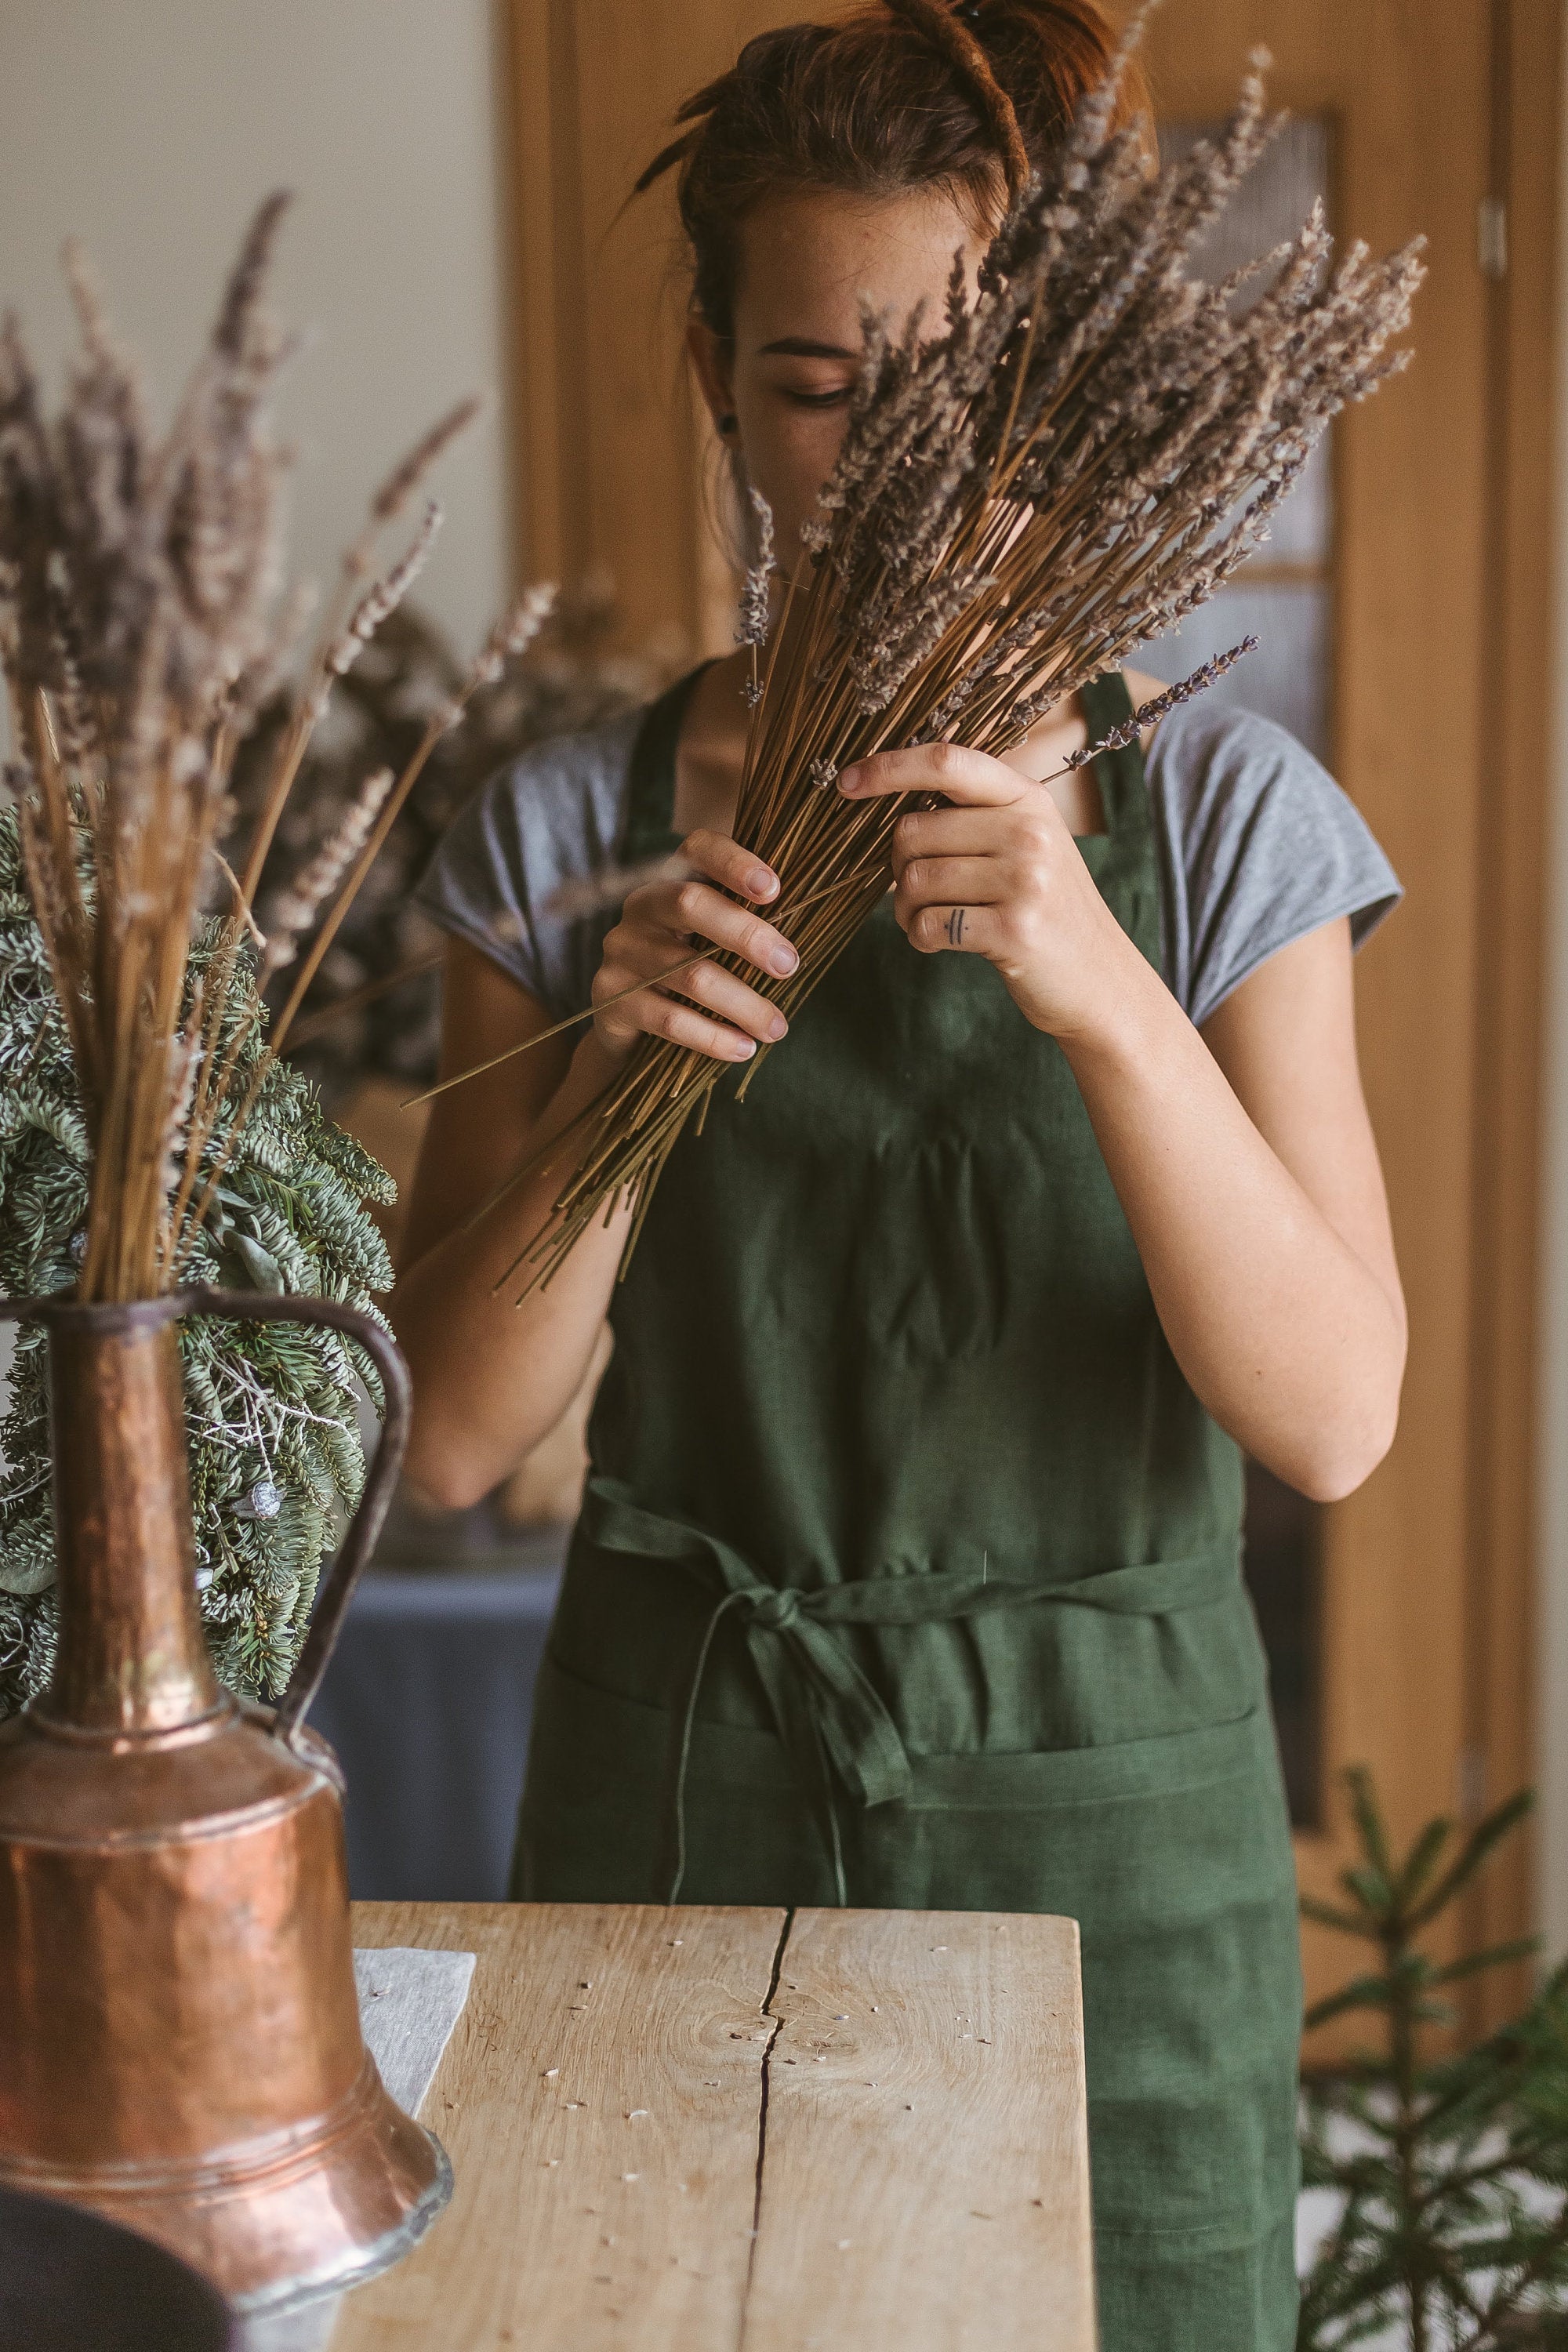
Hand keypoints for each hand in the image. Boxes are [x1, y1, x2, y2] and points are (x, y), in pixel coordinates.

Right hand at [591, 828, 798, 1062]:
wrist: (631, 1027)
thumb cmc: (692, 970)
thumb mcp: (717, 939)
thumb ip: (749, 921)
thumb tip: (812, 921)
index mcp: (671, 879)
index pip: (699, 849)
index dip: (735, 863)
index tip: (775, 889)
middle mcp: (640, 907)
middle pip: (690, 905)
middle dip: (747, 935)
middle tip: (790, 966)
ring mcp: (621, 952)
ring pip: (688, 973)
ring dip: (742, 1003)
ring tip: (776, 1028)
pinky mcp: (610, 998)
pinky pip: (668, 1019)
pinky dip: (712, 1037)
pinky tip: (743, 1048)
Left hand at [838, 743, 1139, 1041]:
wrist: (1099, 978)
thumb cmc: (1047, 909)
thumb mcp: (1028, 844)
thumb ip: (975, 814)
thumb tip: (890, 796)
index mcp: (1028, 799)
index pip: (947, 762)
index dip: (889, 767)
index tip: (847, 782)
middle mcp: (1030, 832)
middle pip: (913, 831)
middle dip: (897, 867)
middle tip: (919, 892)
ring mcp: (1026, 881)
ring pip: (914, 881)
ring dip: (905, 910)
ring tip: (932, 921)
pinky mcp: (1014, 931)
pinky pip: (929, 925)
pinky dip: (921, 938)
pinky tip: (940, 942)